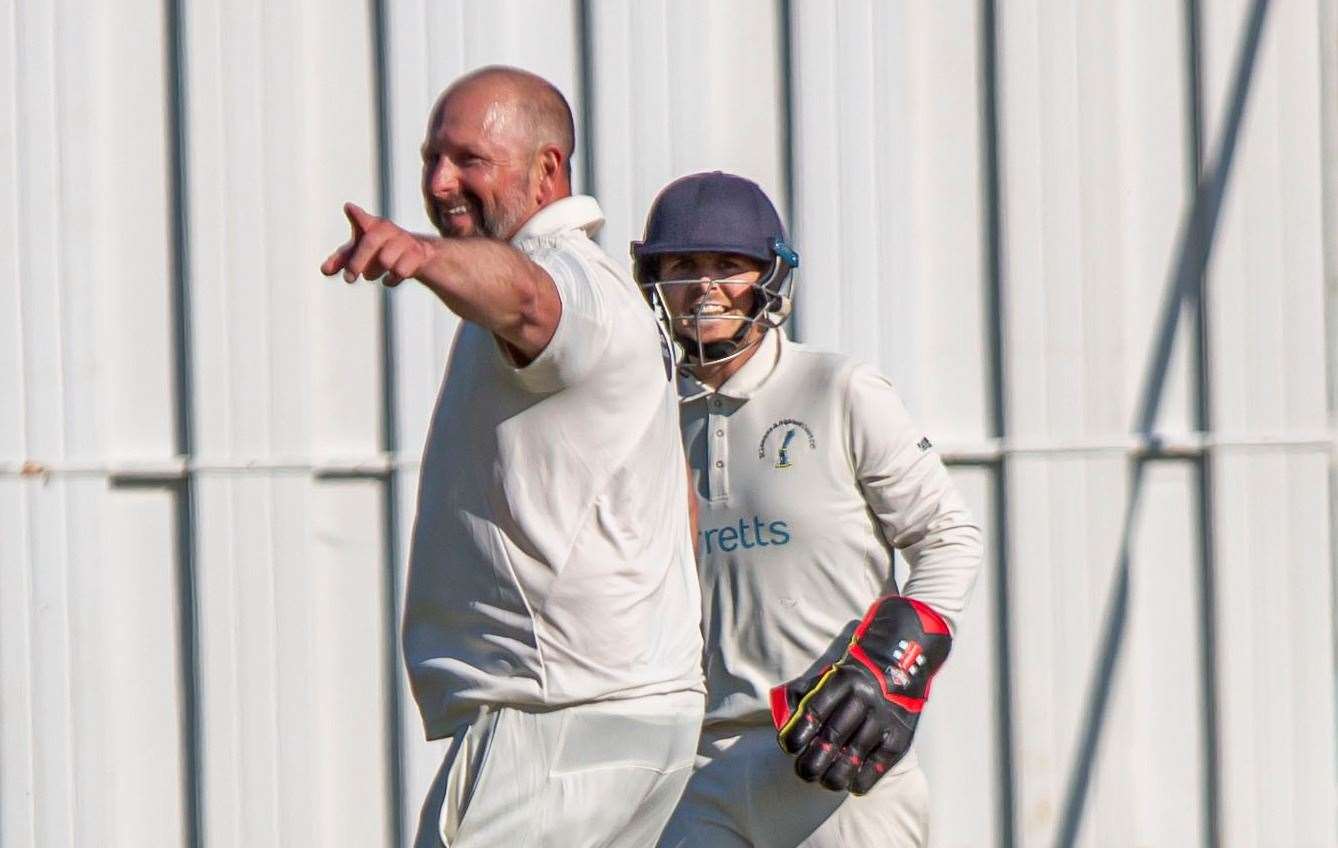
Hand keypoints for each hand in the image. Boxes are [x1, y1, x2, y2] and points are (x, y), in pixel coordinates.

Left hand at [320, 202, 435, 286]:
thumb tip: (323, 271)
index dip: (357, 216)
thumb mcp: (360, 253)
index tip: (348, 208)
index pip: (364, 221)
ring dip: (375, 271)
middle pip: (370, 243)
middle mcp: (389, 230)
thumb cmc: (382, 250)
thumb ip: (342, 259)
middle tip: (348, 279)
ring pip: (385, 260)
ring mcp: (405, 241)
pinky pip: (401, 271)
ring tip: (371, 275)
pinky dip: (391, 279)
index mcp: (373, 226)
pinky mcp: (419, 255)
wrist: (420, 253)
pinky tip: (388, 280)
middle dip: (357, 262)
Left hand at [770, 596, 950, 793]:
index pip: (813, 713)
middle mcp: (863, 698)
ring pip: (853, 756)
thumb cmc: (854, 678)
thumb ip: (802, 693)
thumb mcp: (828, 675)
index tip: (789, 747)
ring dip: (833, 776)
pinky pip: (877, 766)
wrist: (901, 665)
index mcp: (841, 681)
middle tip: (804, 771)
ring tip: (824, 780)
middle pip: (832, 738)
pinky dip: (860, 780)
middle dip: (812, 762)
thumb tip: (782, 721)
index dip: (796, 735)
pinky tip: (850, 783)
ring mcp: (883, 719)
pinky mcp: (900, 737)